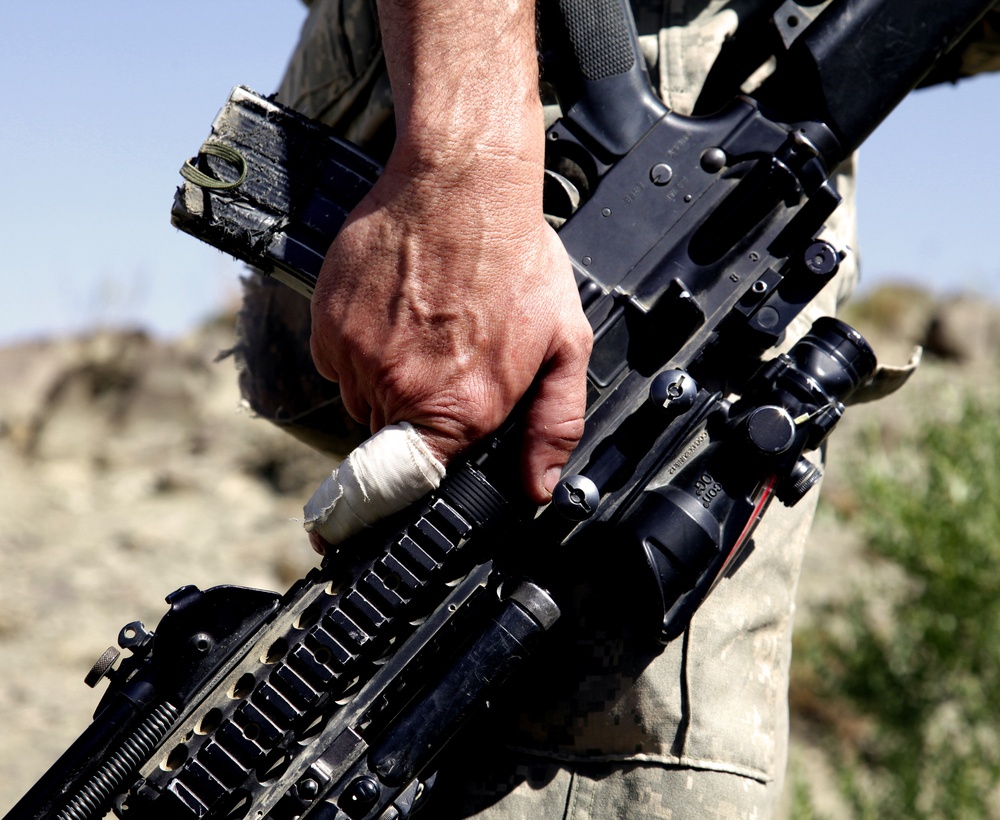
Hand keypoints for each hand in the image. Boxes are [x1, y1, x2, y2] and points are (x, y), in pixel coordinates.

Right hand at [309, 146, 592, 508]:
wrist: (459, 181)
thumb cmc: (514, 256)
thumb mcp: (564, 342)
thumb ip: (554, 424)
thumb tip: (539, 488)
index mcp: (461, 408)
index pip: (411, 488)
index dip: (401, 501)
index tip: (381, 513)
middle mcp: (400, 391)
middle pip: (391, 442)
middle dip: (416, 420)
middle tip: (445, 367)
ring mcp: (357, 359)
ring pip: (362, 402)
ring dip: (388, 383)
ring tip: (424, 331)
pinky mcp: (327, 326)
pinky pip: (337, 364)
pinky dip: (361, 350)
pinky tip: (396, 314)